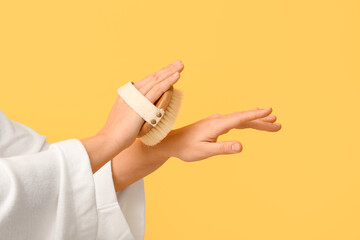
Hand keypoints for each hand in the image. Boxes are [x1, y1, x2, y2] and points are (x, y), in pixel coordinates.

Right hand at [81, 60, 183, 172]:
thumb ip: (134, 112)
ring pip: (156, 80)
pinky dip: (168, 82)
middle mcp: (131, 92)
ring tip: (181, 65)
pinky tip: (177, 76)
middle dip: (167, 69)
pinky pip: (157, 89)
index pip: (147, 81)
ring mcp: (136, 96)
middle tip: (179, 63)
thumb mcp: (126, 119)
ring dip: (170, 72)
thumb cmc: (118, 134)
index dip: (159, 75)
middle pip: (152, 77)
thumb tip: (143, 113)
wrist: (110, 139)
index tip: (169, 70)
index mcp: (127, 94)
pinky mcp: (141, 103)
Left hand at [157, 107, 280, 161]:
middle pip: (244, 118)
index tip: (270, 112)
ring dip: (256, 121)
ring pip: (241, 119)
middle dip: (262, 120)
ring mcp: (217, 121)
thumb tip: (241, 147)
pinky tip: (252, 119)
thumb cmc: (186, 148)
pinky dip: (246, 120)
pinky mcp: (216, 124)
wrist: (172, 142)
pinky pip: (235, 121)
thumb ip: (223, 148)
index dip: (256, 116)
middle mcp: (218, 120)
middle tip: (278, 123)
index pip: (240, 119)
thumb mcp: (204, 151)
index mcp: (217, 125)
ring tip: (272, 122)